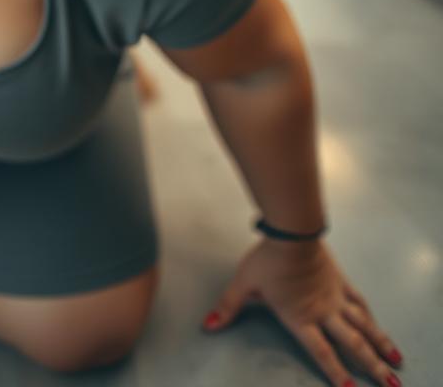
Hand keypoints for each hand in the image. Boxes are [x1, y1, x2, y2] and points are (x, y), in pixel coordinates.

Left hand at [202, 238, 402, 386]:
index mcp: (300, 318)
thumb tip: (209, 325)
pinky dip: (370, 315)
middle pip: (353, 345)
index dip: (335, 373)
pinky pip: (358, 301)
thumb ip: (228, 307)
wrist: (290, 234)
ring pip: (364, 325)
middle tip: (392, 386)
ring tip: (396, 361)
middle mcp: (323, 312)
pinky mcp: (340, 280)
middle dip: (372, 367)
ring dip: (381, 344)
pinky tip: (377, 323)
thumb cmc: (266, 260)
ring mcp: (335, 296)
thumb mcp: (243, 284)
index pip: (321, 352)